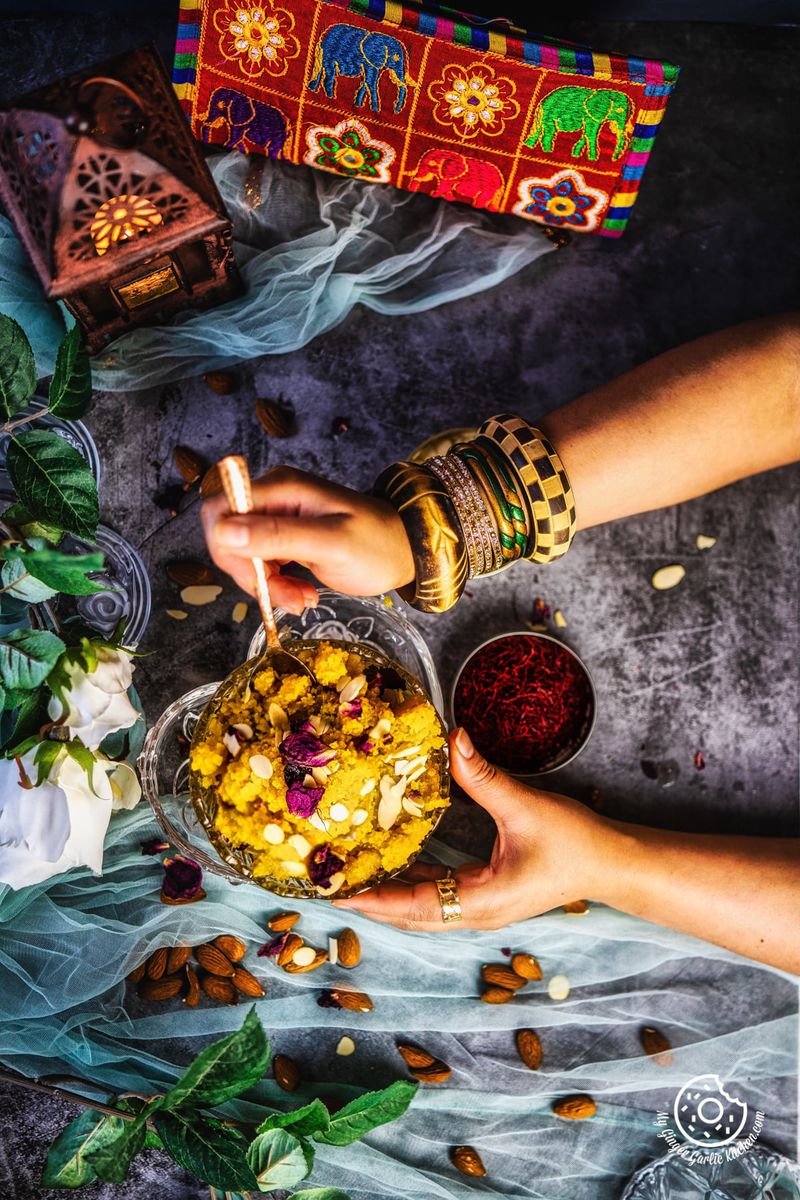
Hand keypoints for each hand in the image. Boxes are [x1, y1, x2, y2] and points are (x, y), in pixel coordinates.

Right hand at [201, 465, 414, 613]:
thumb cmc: (377, 544)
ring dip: (267, 585)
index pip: (221, 510)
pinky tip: (303, 594)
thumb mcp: (330, 543)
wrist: (405, 552)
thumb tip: (223, 531)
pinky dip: (277, 586)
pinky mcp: (285, 539)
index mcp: (280, 488)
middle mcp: (273, 498)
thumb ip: (277, 536)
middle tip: (286, 596)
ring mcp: (278, 518)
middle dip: (250, 574)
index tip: (257, 577)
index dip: (226, 548)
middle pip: (227, 536)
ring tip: (302, 598)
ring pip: (242, 556)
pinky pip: (261, 565)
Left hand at [334, 728, 620, 930]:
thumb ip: (484, 776)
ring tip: (351, 875)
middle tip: (329, 883)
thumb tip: (454, 739)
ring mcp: (482, 906)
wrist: (611, 863)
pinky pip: (440, 894)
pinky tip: (393, 863)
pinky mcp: (487, 893)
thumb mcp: (526, 807)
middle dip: (372, 901)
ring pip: (424, 908)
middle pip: (412, 914)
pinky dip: (412, 883)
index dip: (377, 898)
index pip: (416, 905)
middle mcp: (477, 911)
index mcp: (483, 901)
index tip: (340, 891)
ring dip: (389, 894)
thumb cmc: (575, 842)